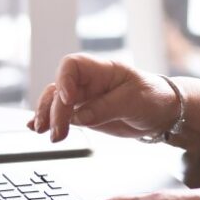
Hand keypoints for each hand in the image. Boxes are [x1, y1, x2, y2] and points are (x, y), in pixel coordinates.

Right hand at [27, 55, 178, 141]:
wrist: (164, 113)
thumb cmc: (154, 97)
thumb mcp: (133, 102)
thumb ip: (104, 108)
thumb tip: (77, 117)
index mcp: (102, 70)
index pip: (72, 65)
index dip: (64, 80)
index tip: (67, 98)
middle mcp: (89, 82)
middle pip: (59, 88)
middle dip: (55, 110)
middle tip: (58, 132)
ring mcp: (85, 98)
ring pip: (55, 102)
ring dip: (47, 117)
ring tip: (46, 134)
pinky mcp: (85, 114)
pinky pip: (62, 116)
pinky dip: (48, 121)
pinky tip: (36, 128)